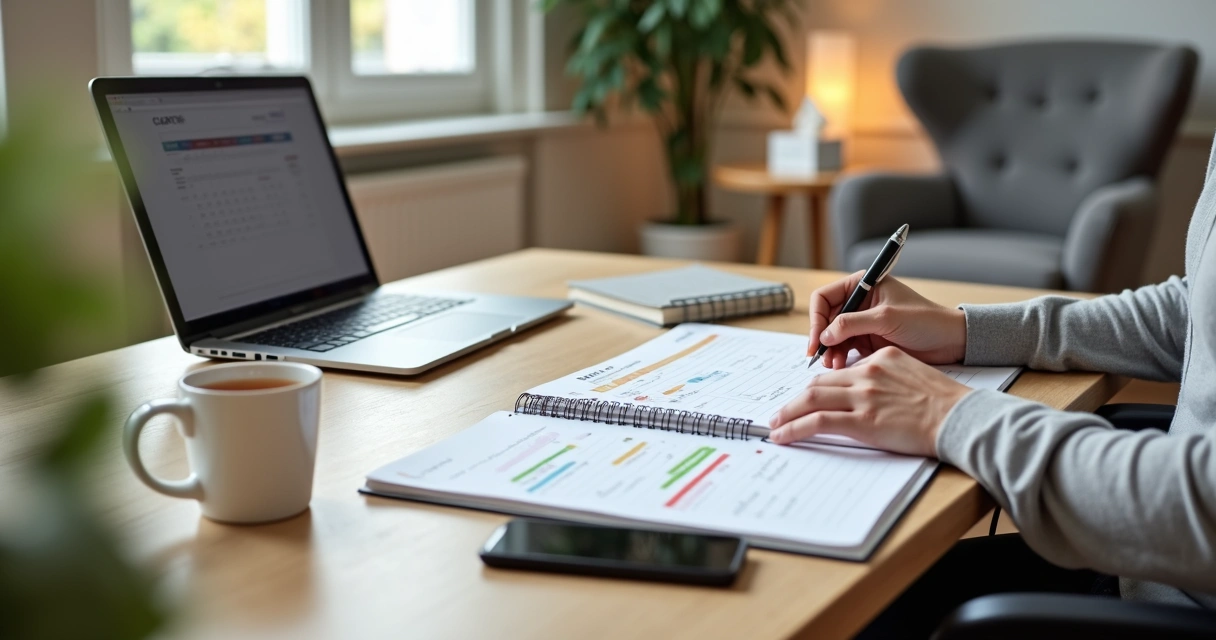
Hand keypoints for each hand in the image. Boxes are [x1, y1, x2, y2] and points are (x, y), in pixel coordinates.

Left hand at [769, 347, 970, 456]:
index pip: (839, 372)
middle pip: (818, 383)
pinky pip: (818, 422)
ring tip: (775, 426)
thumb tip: (874, 396)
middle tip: (780, 413)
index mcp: (881, 359)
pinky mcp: (862, 420)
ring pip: (811, 399)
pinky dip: (794, 428)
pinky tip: (783, 436)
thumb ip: (889, 380)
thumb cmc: (947, 404)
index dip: (817, 387)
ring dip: (787, 414)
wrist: (960, 417)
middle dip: (795, 400)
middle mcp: (868, 373)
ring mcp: (863, 396)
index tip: (806, 398)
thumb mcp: (915, 376)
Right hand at [809, 272, 966, 368]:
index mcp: (863, 284)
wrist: (950, 341)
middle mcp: (859, 302)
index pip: (824, 297)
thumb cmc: (925, 321)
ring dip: (829, 350)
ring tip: (833, 364)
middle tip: (820, 357)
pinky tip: (840, 366)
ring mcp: (862, 322)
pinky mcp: (867, 340)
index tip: (816, 339)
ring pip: (832, 336)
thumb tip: (823, 335)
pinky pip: (844, 348)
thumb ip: (852, 323)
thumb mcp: (886, 318)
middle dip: (821, 337)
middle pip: (825, 318)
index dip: (816, 318)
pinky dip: (838, 357)